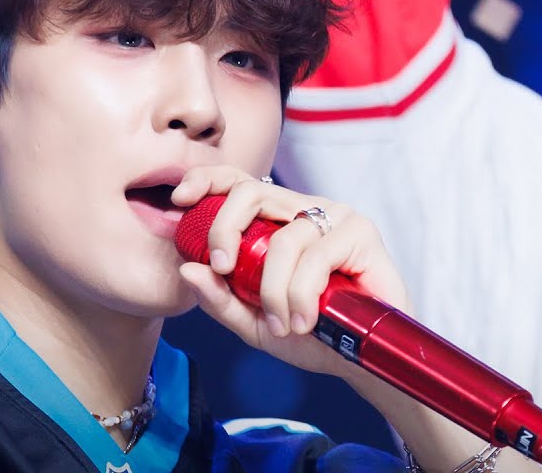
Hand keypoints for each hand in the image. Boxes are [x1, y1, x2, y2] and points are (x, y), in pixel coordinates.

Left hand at [171, 165, 409, 377]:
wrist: (360, 361)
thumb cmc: (309, 336)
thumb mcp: (252, 323)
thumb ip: (219, 298)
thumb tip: (186, 268)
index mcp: (275, 220)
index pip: (236, 182)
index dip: (205, 180)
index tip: (179, 201)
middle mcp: (302, 210)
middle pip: (250, 191)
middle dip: (224, 228)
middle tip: (222, 268)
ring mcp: (334, 216)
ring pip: (282, 239)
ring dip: (273, 291)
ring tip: (281, 324)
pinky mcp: (361, 232)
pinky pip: (315, 256)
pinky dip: (301, 295)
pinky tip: (304, 320)